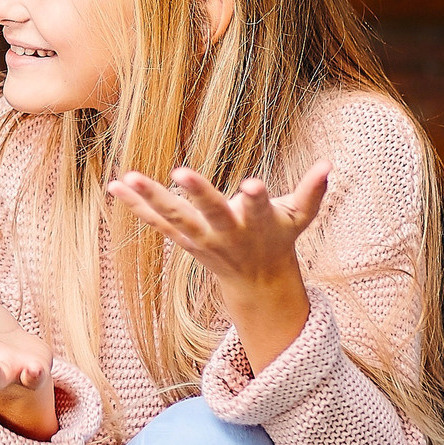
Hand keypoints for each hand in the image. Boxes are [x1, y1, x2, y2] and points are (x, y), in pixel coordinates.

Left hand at [105, 160, 330, 308]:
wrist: (255, 280)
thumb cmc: (279, 237)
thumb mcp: (300, 218)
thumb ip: (313, 192)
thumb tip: (330, 163)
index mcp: (257, 225)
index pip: (257, 209)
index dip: (256, 199)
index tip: (253, 184)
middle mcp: (226, 234)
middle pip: (211, 213)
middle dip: (198, 194)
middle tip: (180, 172)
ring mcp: (201, 239)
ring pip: (175, 218)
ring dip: (151, 198)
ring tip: (129, 176)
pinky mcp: (183, 239)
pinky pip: (155, 222)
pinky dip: (134, 206)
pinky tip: (113, 186)